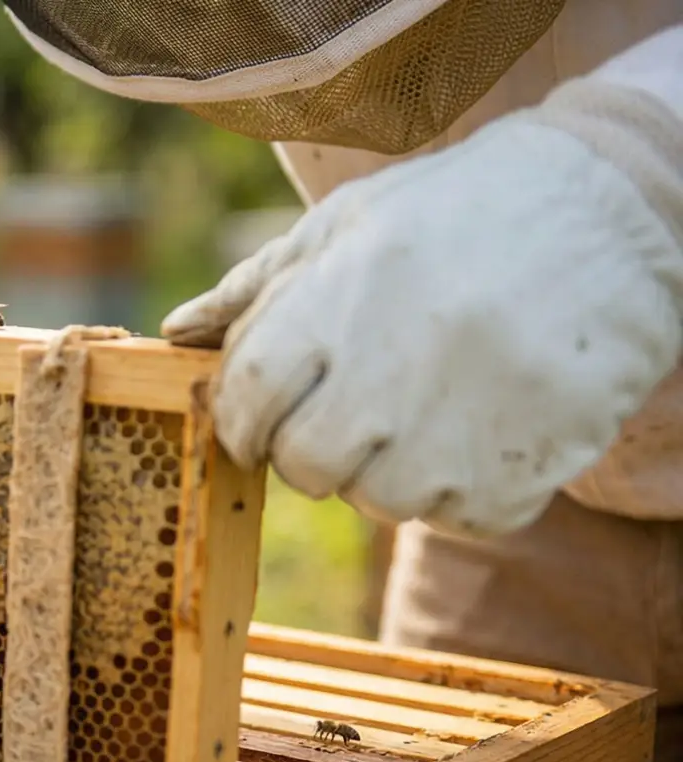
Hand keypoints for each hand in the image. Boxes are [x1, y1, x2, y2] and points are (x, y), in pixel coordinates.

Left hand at [163, 116, 682, 536]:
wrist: (620, 207)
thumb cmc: (462, 213)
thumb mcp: (350, 223)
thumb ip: (256, 288)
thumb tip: (175, 335)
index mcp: (339, 302)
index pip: (246, 398)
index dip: (240, 419)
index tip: (258, 419)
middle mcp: (394, 371)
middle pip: (304, 466)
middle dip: (312, 449)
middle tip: (352, 410)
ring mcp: (464, 428)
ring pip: (380, 501)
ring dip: (389, 470)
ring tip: (430, 405)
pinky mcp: (526, 472)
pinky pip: (459, 519)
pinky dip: (462, 489)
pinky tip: (484, 424)